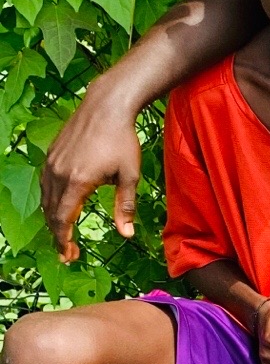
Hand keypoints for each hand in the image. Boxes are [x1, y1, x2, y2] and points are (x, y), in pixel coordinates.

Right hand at [41, 87, 141, 263]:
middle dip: (58, 235)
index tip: (69, 256)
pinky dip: (50, 200)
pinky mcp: (52, 154)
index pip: (64, 219)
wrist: (106, 106)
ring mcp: (52, 162)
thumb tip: (126, 235)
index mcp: (77, 181)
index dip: (64, 240)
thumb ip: (125, 206)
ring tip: (64, 235)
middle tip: (69, 253)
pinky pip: (45, 184)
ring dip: (53, 219)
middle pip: (51, 212)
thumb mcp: (130, 176)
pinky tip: (59, 208)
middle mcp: (59, 173)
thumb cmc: (122, 140)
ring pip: (46, 199)